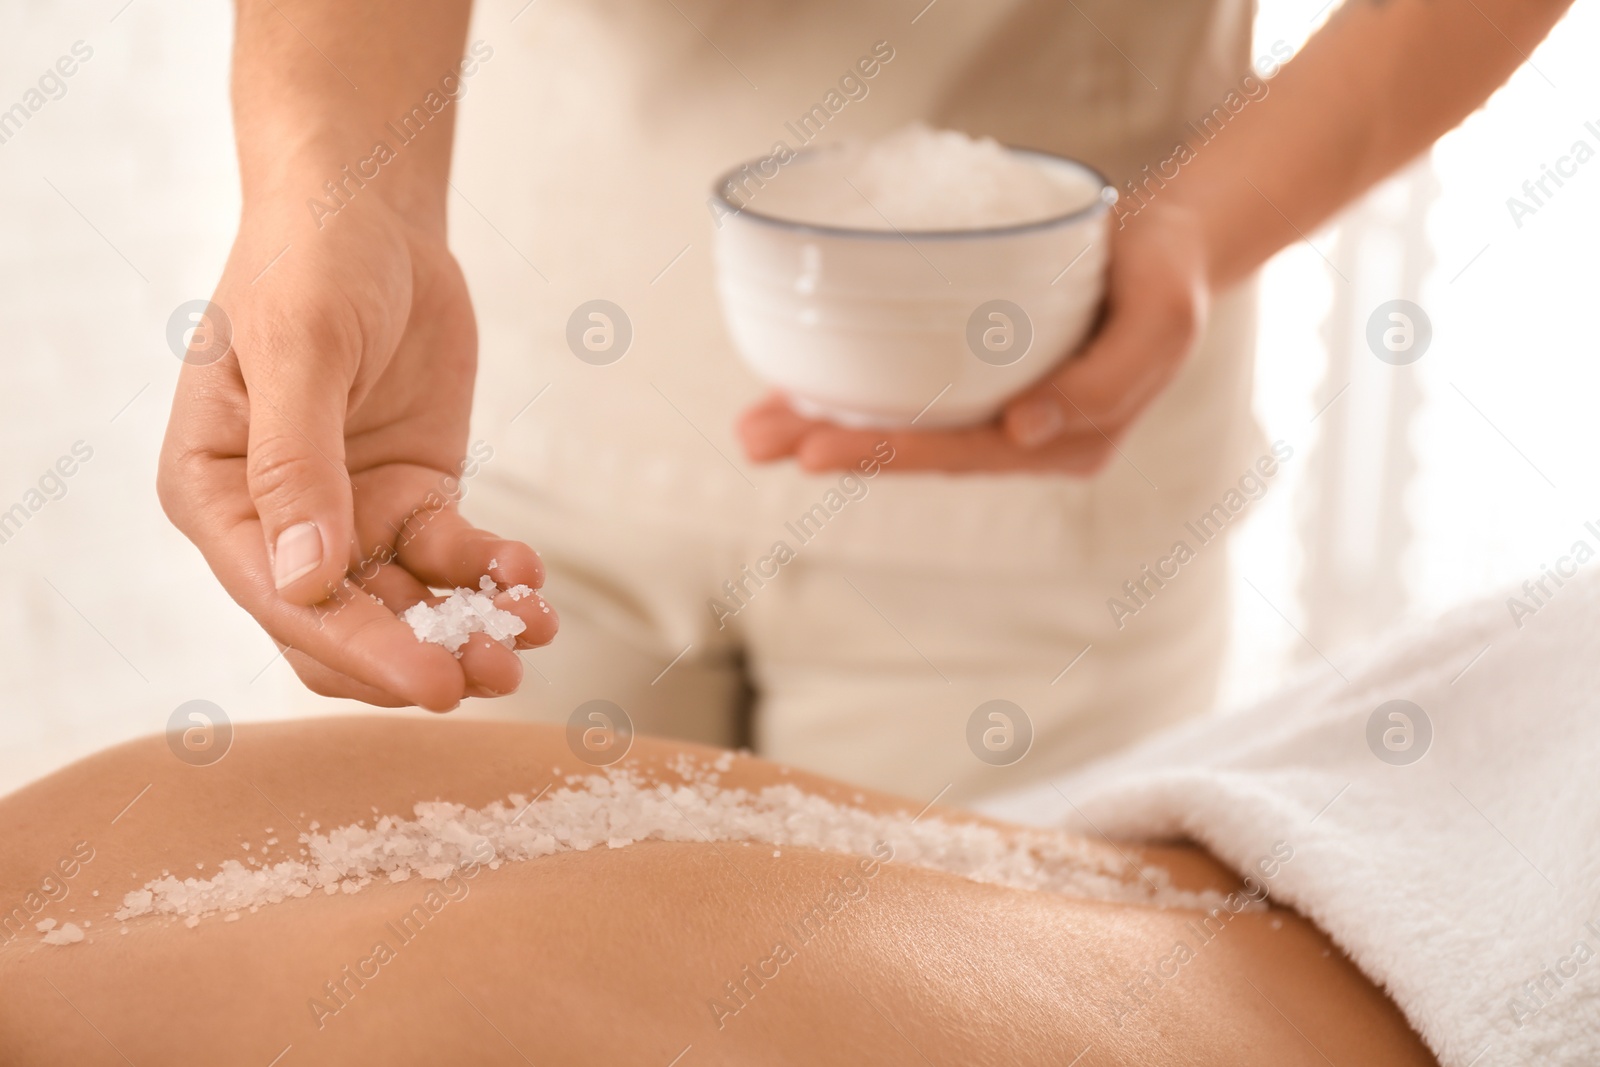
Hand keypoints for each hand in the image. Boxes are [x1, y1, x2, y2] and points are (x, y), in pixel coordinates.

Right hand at [158, 196, 556, 709]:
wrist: (370, 212)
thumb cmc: (308, 261)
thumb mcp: (297, 351)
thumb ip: (296, 467)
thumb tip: (305, 585)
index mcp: (215, 493)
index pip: (280, 600)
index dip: (355, 648)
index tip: (427, 680)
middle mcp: (277, 520)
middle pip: (343, 623)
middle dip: (416, 657)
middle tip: (490, 674)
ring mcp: (349, 513)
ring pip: (405, 605)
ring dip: (465, 627)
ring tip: (530, 631)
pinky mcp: (414, 496)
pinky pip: (453, 558)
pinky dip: (492, 576)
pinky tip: (530, 577)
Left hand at [737, 200, 1209, 473]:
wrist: (1166, 244)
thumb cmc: (1167, 276)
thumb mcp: (1161, 320)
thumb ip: (1104, 382)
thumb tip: (1020, 428)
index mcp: (1064, 443)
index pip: (962, 454)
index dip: (887, 454)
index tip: (815, 452)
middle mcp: (1020, 437)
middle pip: (916, 449)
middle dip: (831, 446)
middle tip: (756, 438)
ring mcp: (995, 408)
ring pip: (902, 424)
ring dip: (824, 422)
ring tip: (751, 425)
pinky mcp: (977, 373)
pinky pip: (908, 390)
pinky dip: (851, 389)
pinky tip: (792, 385)